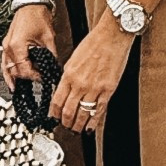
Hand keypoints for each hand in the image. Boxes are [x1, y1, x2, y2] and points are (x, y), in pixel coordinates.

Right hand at [1, 1, 56, 88]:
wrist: (31, 3)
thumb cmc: (38, 16)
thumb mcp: (49, 38)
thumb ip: (51, 56)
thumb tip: (54, 69)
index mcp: (17, 46)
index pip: (24, 70)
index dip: (35, 76)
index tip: (44, 77)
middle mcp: (8, 47)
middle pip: (15, 71)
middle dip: (27, 77)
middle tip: (39, 78)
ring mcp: (6, 46)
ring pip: (7, 68)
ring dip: (14, 78)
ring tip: (19, 89)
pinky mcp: (8, 44)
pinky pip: (5, 62)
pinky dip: (7, 72)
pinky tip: (11, 80)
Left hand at [51, 15, 135, 134]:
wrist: (112, 36)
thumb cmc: (94, 43)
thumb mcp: (73, 58)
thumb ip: (68, 76)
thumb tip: (64, 90)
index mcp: (69, 74)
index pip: (57, 100)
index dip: (54, 113)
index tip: (54, 118)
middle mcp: (80, 83)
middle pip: (68, 111)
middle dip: (65, 122)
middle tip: (65, 126)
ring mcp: (94, 88)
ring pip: (82, 114)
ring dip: (77, 125)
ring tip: (76, 130)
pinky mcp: (108, 90)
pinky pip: (98, 110)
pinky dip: (93, 122)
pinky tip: (90, 127)